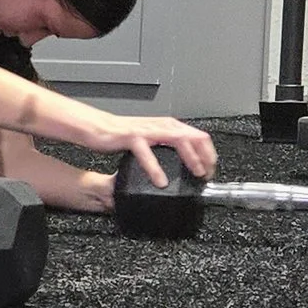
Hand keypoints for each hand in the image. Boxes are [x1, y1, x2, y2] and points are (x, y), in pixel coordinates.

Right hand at [91, 115, 217, 192]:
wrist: (97, 128)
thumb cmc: (122, 135)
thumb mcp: (151, 139)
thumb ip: (166, 145)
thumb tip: (182, 161)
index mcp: (169, 126)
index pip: (200, 136)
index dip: (210, 154)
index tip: (210, 171)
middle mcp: (162, 125)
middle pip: (196, 137)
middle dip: (207, 157)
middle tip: (207, 175)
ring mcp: (148, 130)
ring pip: (180, 140)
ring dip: (192, 158)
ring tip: (196, 174)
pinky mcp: (132, 137)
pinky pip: (148, 153)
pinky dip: (156, 169)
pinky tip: (160, 181)